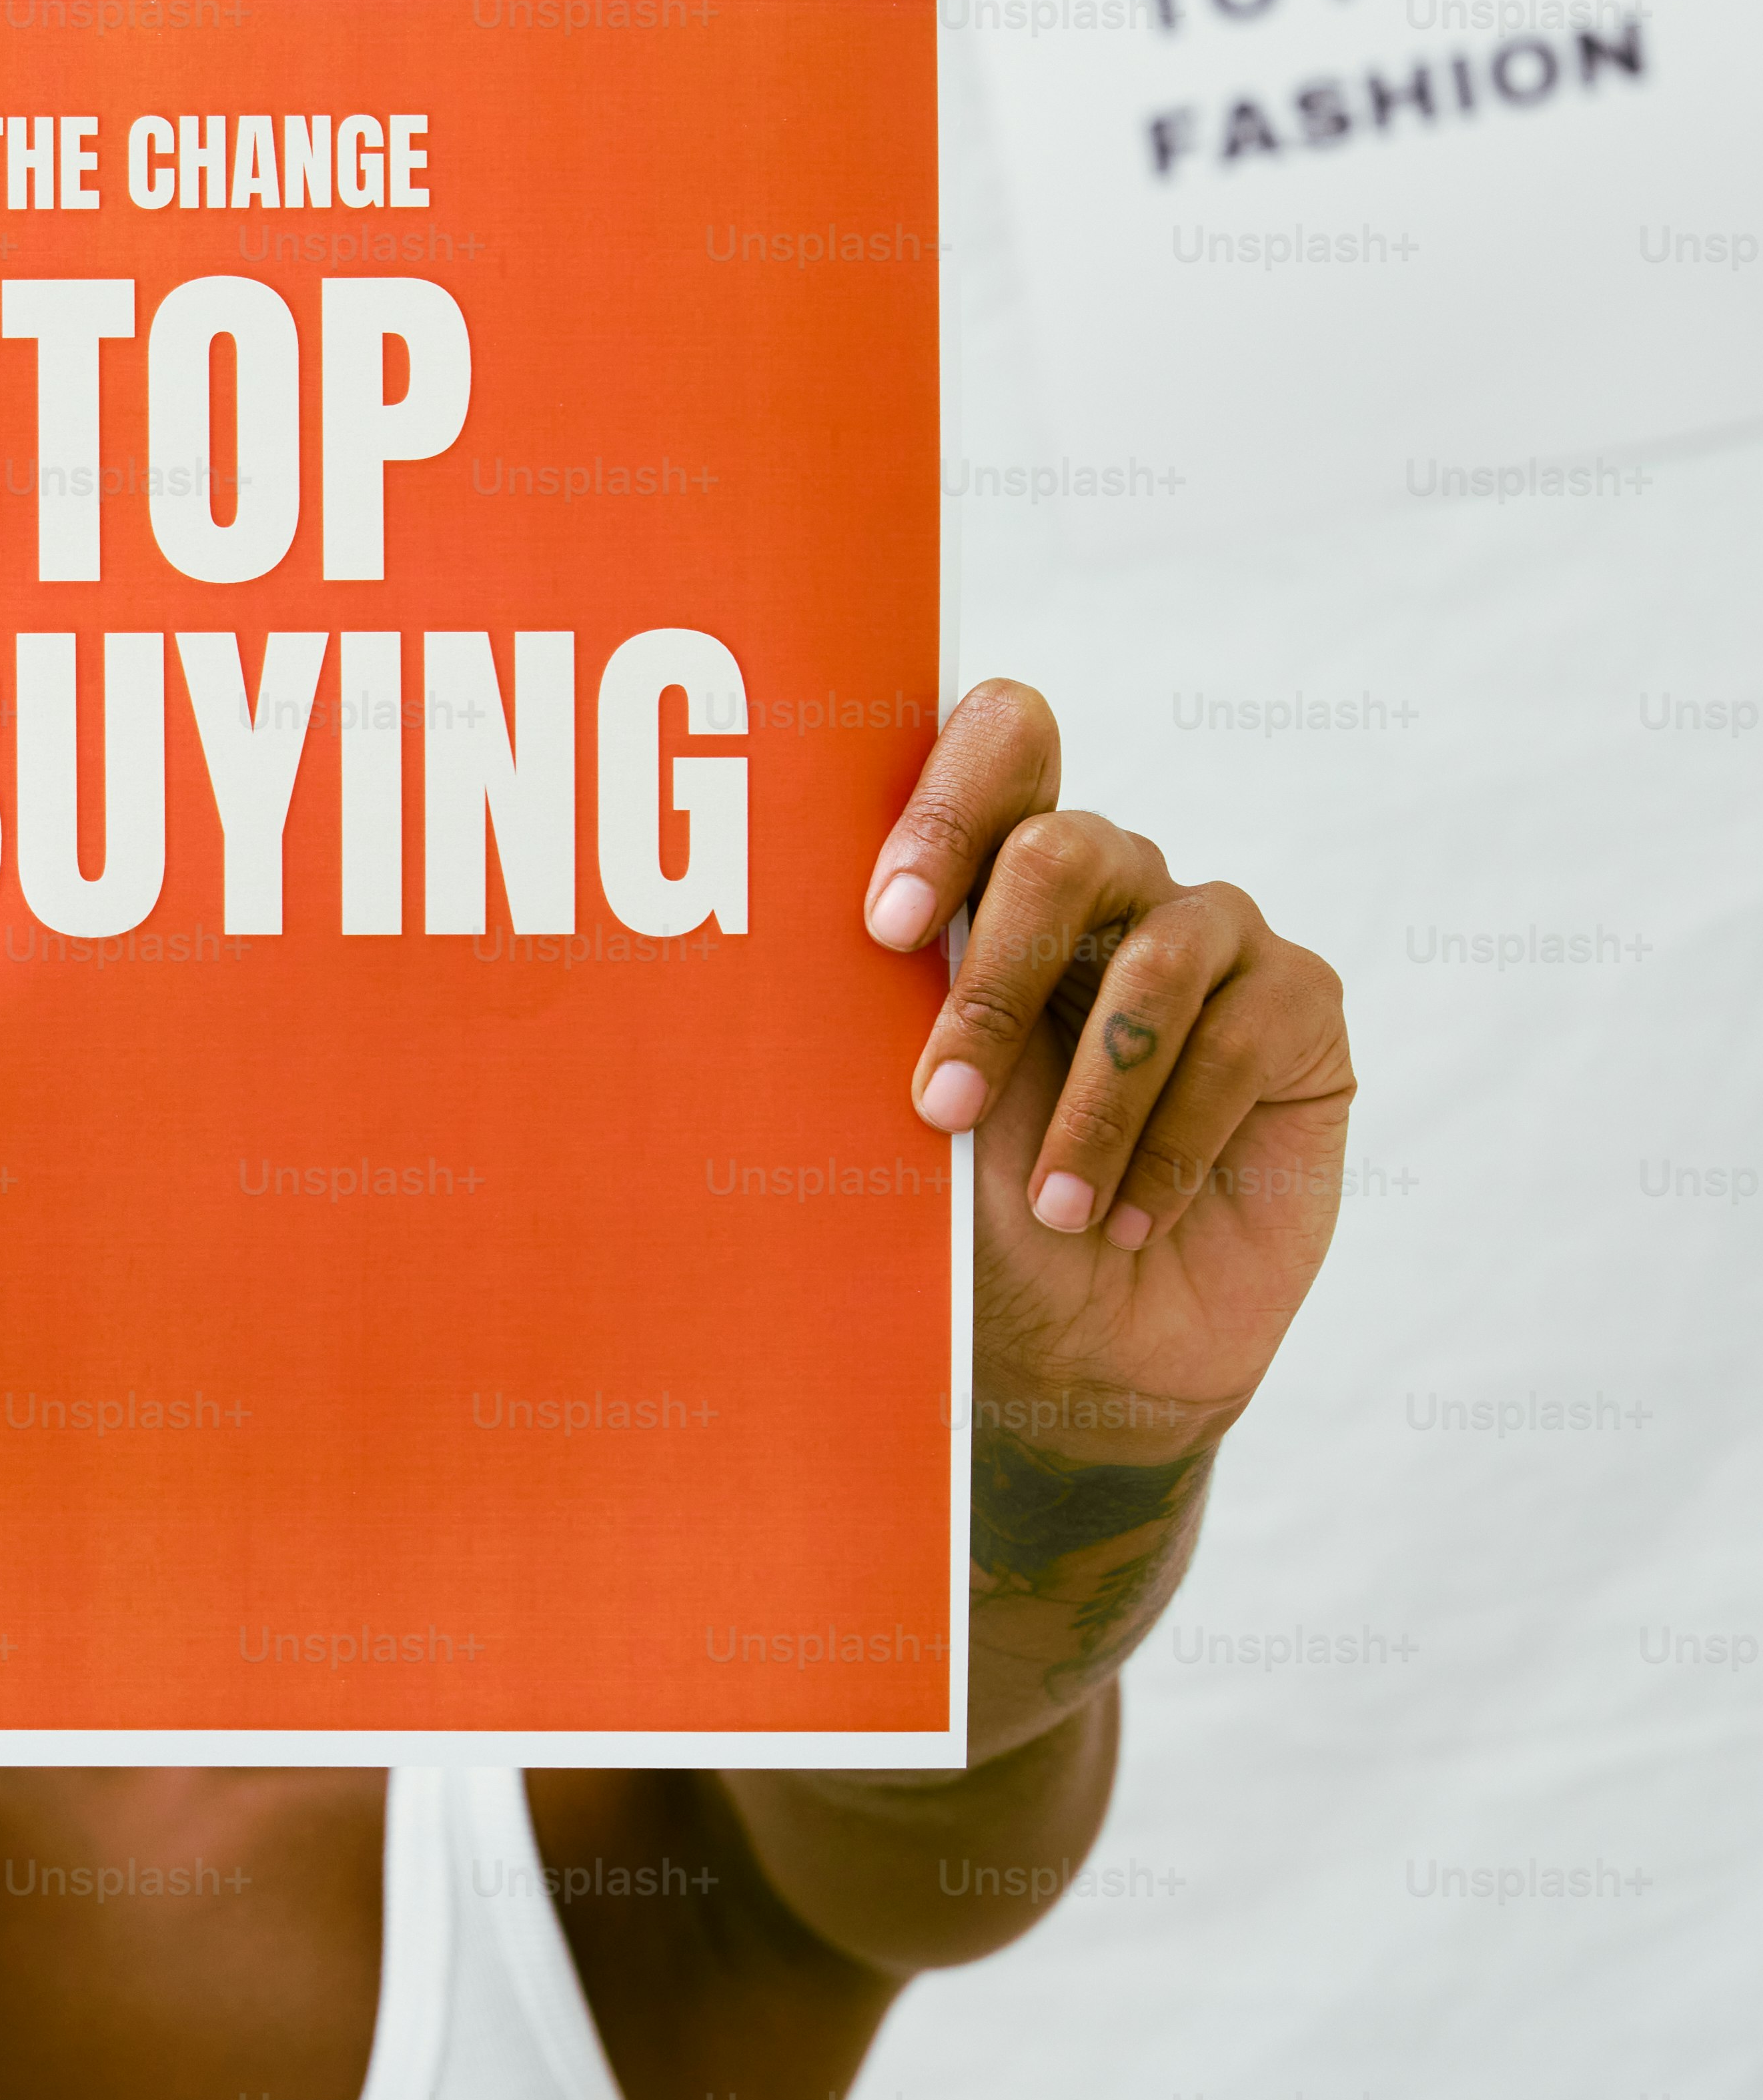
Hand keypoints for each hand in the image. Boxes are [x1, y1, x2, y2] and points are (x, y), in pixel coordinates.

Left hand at [861, 680, 1356, 1465]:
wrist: (1080, 1350)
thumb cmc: (975, 1221)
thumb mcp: (912, 1118)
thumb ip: (890, 1014)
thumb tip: (800, 958)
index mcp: (998, 879)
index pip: (999, 749)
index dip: (945, 810)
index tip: (887, 927)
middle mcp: (1110, 884)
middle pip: (1065, 850)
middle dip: (994, 984)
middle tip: (939, 1104)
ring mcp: (1211, 937)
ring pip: (1156, 959)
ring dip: (1091, 1101)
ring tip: (1052, 1210)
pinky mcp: (1298, 1007)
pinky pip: (1244, 1034)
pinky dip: (1171, 1139)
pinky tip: (1128, 1216)